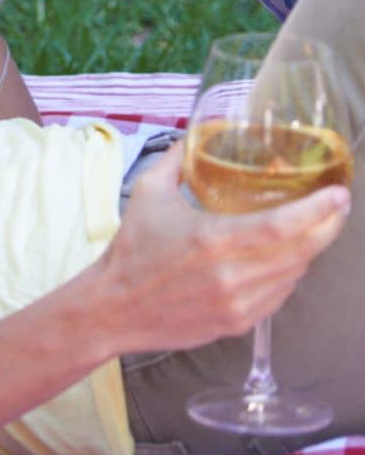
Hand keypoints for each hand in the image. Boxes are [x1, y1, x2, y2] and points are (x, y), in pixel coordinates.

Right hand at [97, 141, 349, 354]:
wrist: (115, 306)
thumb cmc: (132, 246)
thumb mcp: (148, 190)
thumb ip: (177, 158)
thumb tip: (199, 130)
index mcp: (212, 239)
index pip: (282, 226)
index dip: (317, 210)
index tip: (339, 194)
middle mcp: (231, 275)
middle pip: (300, 252)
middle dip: (327, 228)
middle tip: (338, 207)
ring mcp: (238, 304)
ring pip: (293, 275)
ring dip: (308, 251)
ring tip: (312, 229)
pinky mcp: (238, 324)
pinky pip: (279, 296)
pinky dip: (289, 274)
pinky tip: (285, 258)